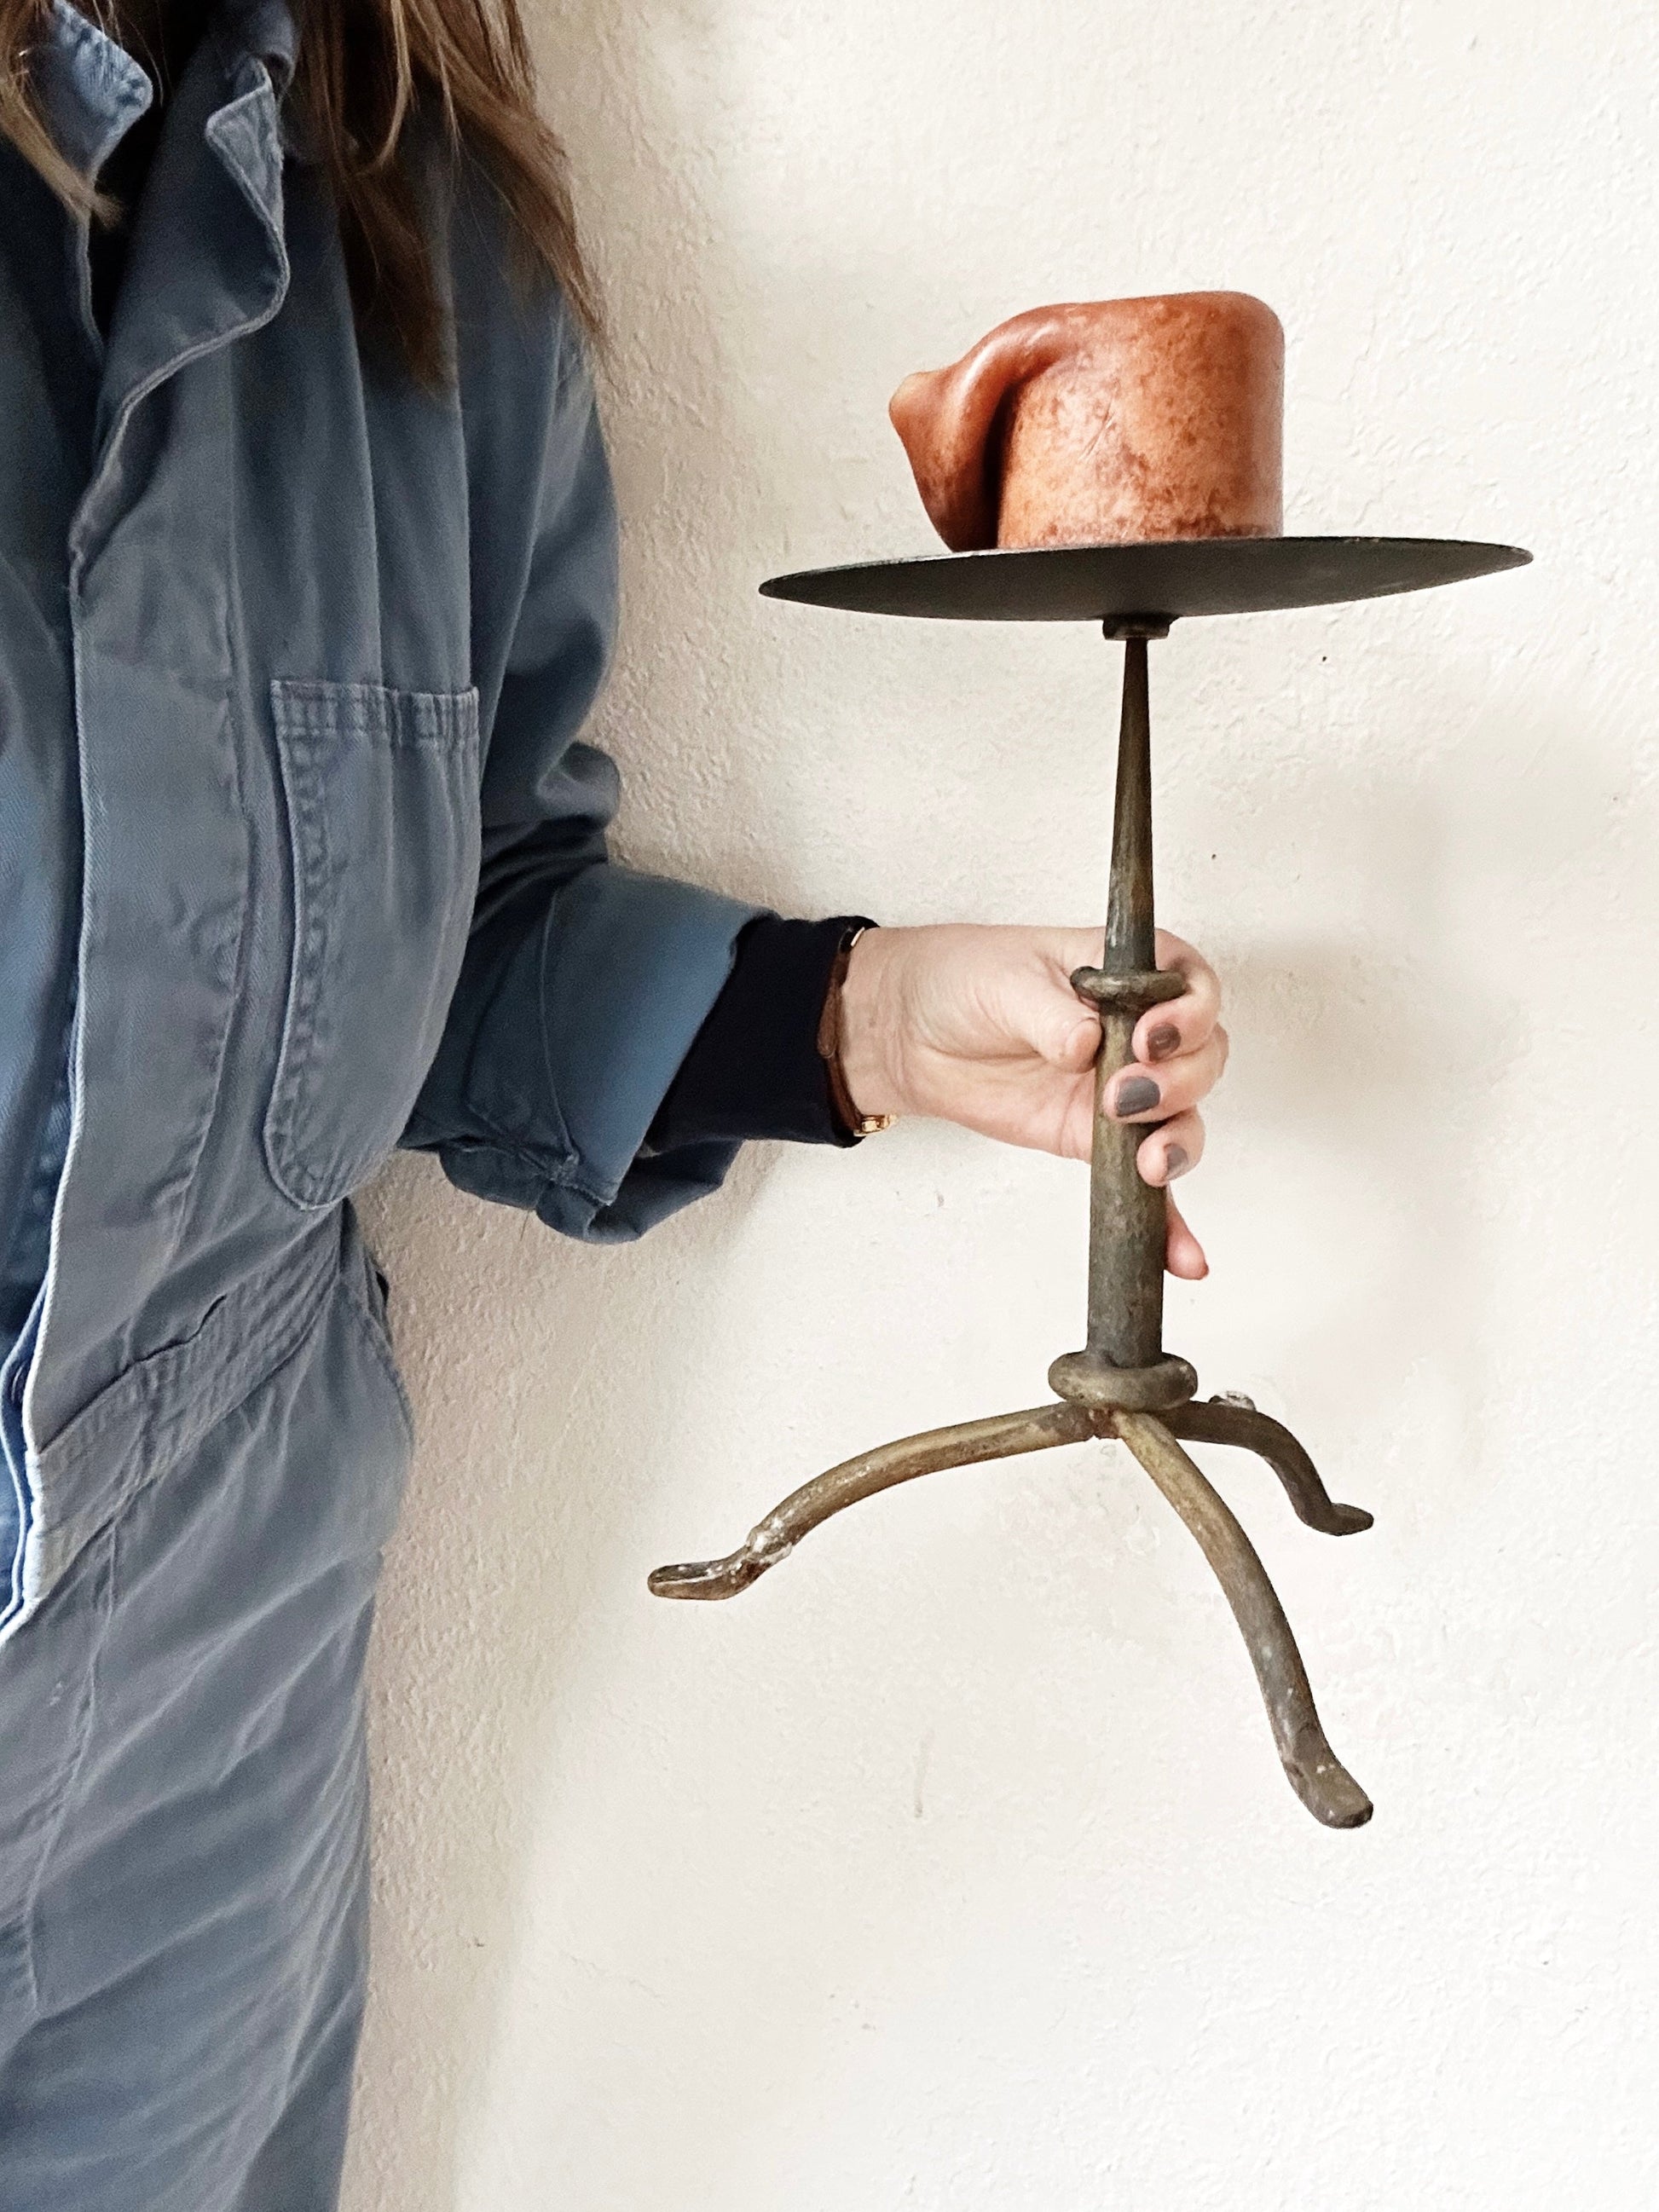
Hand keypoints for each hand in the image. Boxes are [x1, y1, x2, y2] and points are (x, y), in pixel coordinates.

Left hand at [836, 923, 1226, 1279]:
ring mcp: (1122, 1088)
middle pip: (1202, 1057)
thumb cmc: (963, 981)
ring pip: (1184, 1118)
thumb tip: (1087, 1043)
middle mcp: (1137, 1031)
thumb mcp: (1004, 980)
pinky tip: (1182, 1254)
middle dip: (1179, 1081)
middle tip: (1124, 1094)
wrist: (911, 1032)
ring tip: (1149, 1161)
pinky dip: (1168, 1221)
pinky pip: (1146, 1182)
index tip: (1150, 1037)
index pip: (1193, 986)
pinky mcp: (1096, 1140)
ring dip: (1180, 1142)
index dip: (1190, 1013)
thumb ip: (1052, 1014)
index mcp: (1129, 975)